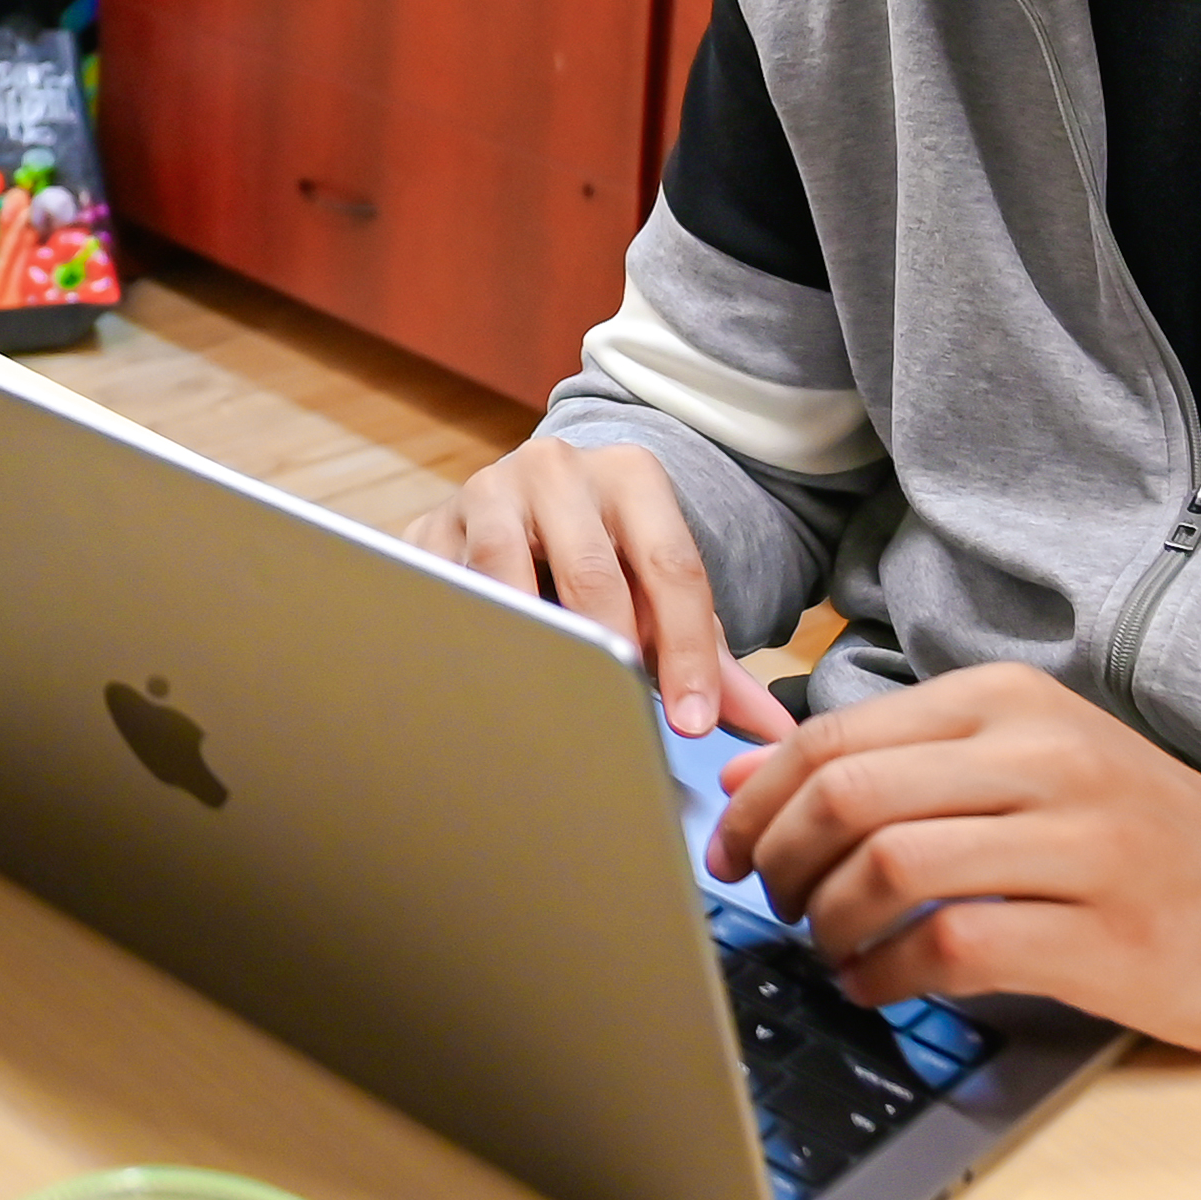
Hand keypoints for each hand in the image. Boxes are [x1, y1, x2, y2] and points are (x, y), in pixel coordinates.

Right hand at [407, 430, 784, 739]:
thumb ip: (712, 660)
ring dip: (530, 639)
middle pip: (591, 570)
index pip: (670, 567)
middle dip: (611, 651)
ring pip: (504, 570)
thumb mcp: (662, 591)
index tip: (693, 722)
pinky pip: (444, 585)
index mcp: (631, 474)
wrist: (528, 503)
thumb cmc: (609, 562)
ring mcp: (485, 491)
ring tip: (551, 695)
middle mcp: (555, 468)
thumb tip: (773, 731)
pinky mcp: (427, 525)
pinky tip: (484, 677)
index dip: (687, 651)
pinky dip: (465, 633)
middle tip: (623, 719)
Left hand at [702, 659, 1200, 1066]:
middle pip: (850, 796)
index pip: (837, 736)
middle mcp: (1047, 758)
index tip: (727, 849)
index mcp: (1014, 703)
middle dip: (777, 860)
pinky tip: (876, 987)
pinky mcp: (1107, 937)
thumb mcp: (1026, 768)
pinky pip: (952, 950)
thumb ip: (894, 764)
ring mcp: (1084, 845)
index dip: (757, 801)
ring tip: (825, 948)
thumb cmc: (1145, 839)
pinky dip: (885, 975)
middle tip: (766, 904)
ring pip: (892, 867)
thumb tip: (744, 777)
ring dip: (828, 921)